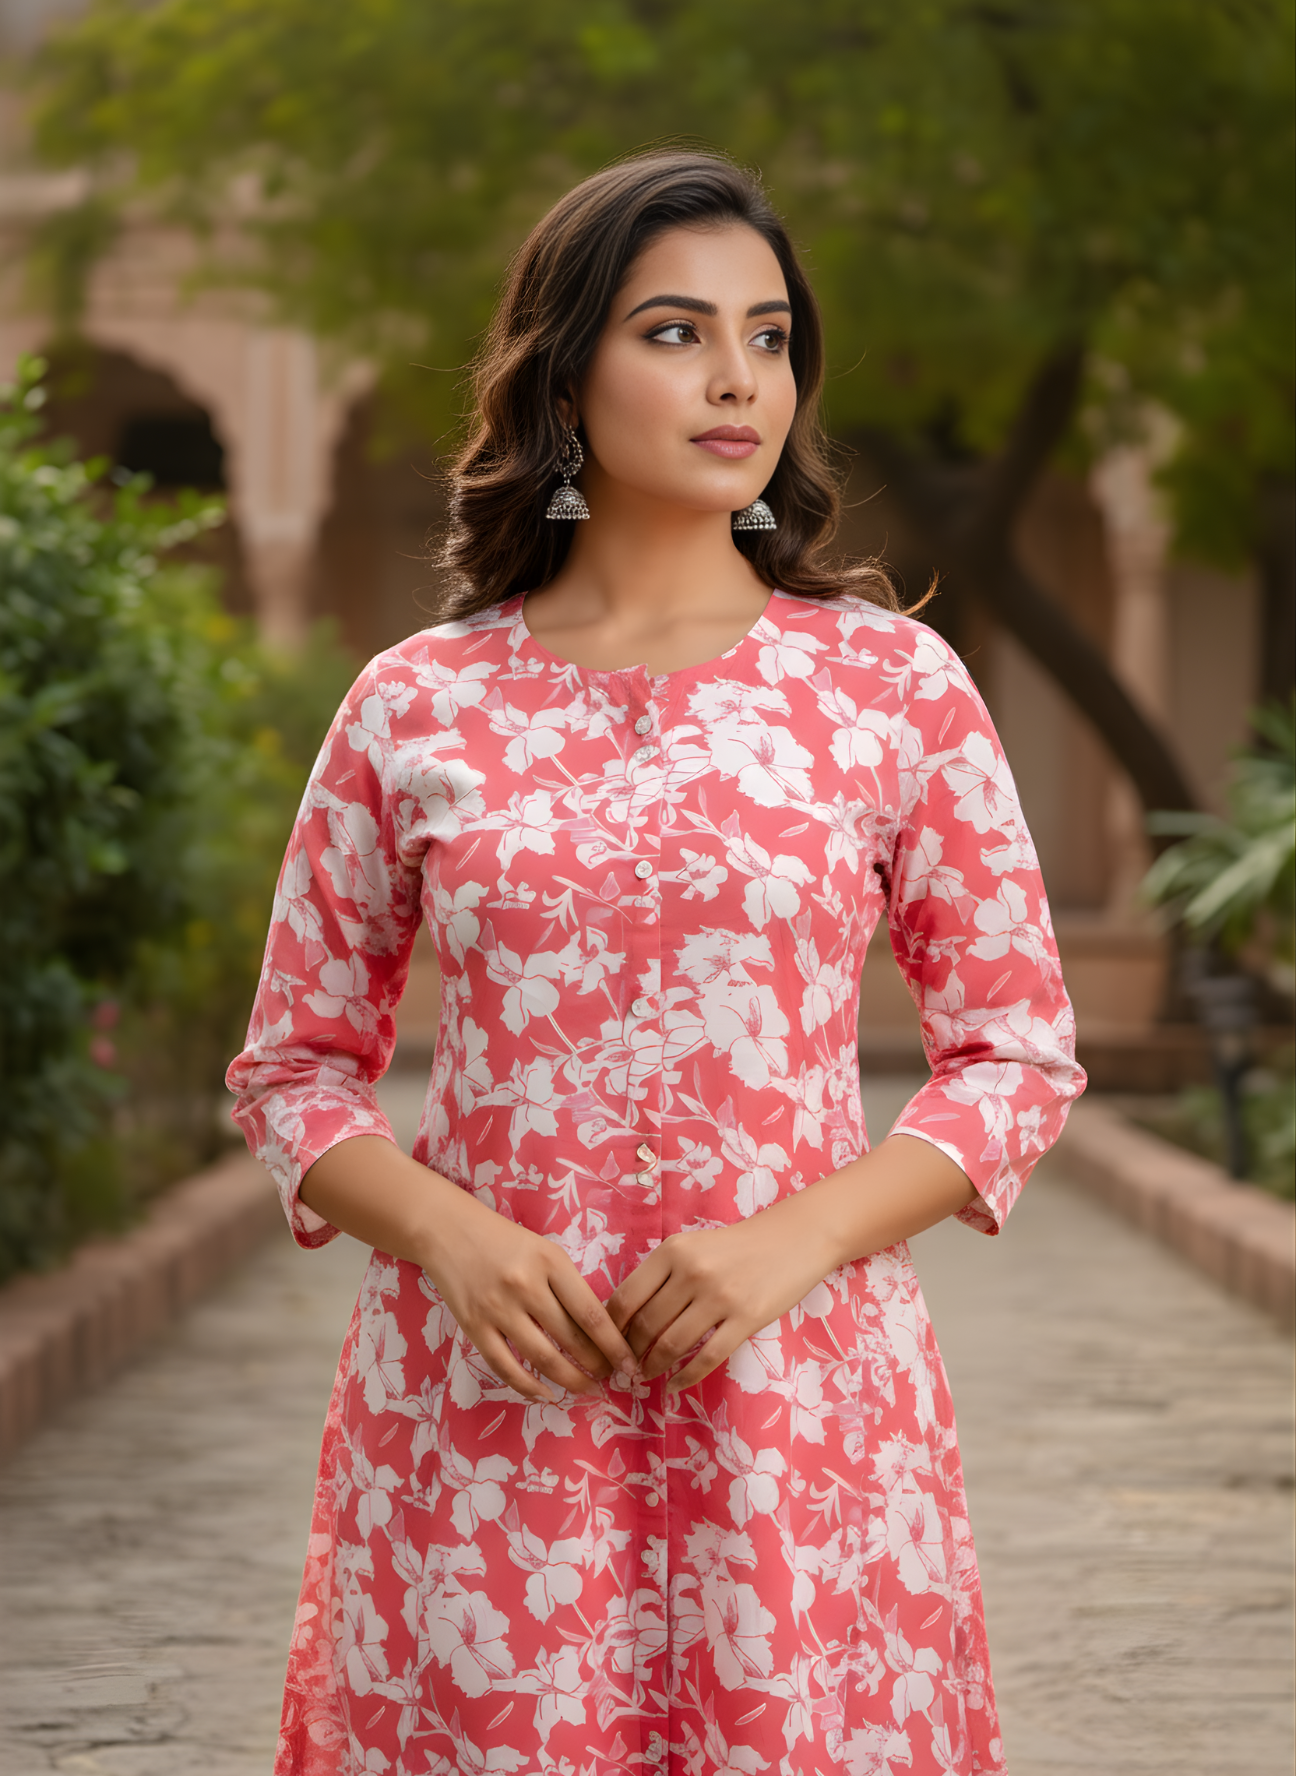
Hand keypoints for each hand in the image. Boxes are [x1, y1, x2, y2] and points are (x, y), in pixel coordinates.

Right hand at [299, 1136, 636, 1405]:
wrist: (448, 1231)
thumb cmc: (505, 1241)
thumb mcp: (545, 1252)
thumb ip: (569, 1286)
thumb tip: (601, 1333)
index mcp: (550, 1262)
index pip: (592, 1314)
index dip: (615, 1346)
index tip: (631, 1365)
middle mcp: (525, 1286)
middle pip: (571, 1339)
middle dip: (597, 1366)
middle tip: (611, 1378)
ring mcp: (497, 1309)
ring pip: (542, 1358)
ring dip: (569, 1380)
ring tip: (586, 1388)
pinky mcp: (474, 1327)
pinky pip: (506, 1367)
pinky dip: (529, 1387)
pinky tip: (547, 1395)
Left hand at [605, 1135, 976, 1394]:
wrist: (793, 1239)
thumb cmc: (736, 1245)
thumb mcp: (692, 1245)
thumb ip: (661, 1274)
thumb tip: (623, 1315)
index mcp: (672, 1250)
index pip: (626, 1297)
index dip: (611, 1328)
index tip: (608, 1345)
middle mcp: (692, 1271)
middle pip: (646, 1324)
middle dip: (630, 1352)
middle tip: (626, 1366)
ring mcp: (720, 1296)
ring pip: (671, 1344)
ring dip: (653, 1366)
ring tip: (647, 1375)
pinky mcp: (746, 1318)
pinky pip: (706, 1357)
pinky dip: (685, 1377)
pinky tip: (675, 1384)